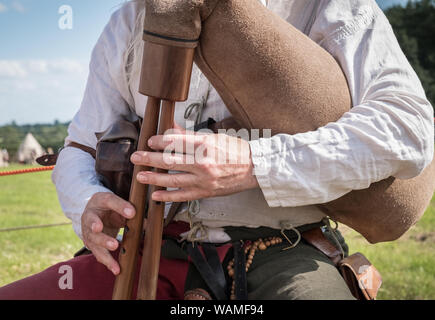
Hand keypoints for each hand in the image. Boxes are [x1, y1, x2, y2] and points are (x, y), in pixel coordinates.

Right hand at [81, 192, 135, 274]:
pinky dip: (107, 262)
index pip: (109, 201)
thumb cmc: (108, 206)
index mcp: (98, 201)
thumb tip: (146, 222)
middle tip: (114, 244)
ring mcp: (88, 231)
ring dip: (105, 252)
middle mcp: (89, 217)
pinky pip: (98, 253)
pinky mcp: (91, 244)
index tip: (132, 213)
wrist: (94, 210)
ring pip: (94, 243)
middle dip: (104, 238)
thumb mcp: (118, 202)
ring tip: (115, 260)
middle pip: (93, 226)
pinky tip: (116, 268)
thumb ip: (130, 210)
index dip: (120, 206)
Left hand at [130, 129, 258, 201]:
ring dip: (154, 178)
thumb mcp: (213, 137)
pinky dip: (168, 196)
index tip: (150, 141)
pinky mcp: (206, 192)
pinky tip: (156, 195)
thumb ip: (189, 135)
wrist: (255, 168)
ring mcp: (204, 179)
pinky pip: (183, 195)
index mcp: (205, 145)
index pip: (175, 142)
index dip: (159, 141)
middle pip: (169, 160)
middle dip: (149, 158)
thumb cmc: (235, 150)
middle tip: (136, 157)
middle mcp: (203, 162)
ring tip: (140, 176)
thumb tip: (171, 127)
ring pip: (173, 179)